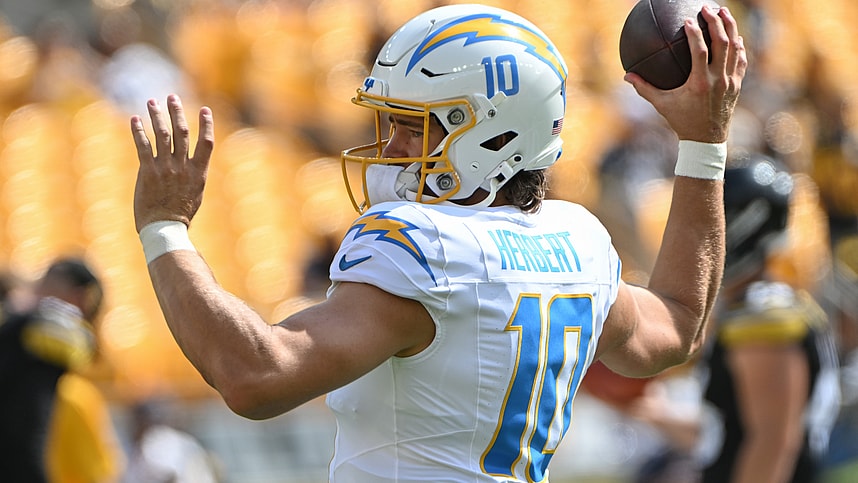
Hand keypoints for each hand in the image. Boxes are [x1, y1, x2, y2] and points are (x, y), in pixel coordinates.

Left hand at [131, 95, 214, 232]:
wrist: (164, 228)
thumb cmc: (180, 214)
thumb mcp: (195, 194)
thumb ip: (194, 175)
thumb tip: (193, 162)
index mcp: (198, 172)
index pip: (206, 143)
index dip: (206, 125)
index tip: (205, 110)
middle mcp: (183, 167)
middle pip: (181, 133)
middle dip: (176, 112)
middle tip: (172, 96)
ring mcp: (165, 168)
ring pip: (162, 135)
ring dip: (157, 116)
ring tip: (152, 102)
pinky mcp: (148, 172)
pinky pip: (143, 147)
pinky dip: (139, 131)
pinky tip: (135, 119)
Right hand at [625, 5, 746, 142]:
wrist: (706, 140)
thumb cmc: (682, 121)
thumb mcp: (662, 105)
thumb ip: (645, 89)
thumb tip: (627, 76)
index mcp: (700, 83)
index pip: (700, 51)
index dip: (695, 33)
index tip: (687, 20)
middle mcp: (719, 80)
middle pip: (722, 43)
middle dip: (716, 22)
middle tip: (707, 8)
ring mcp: (731, 81)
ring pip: (735, 48)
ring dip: (730, 27)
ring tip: (723, 12)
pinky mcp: (738, 84)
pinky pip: (741, 59)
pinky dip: (738, 45)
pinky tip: (734, 35)